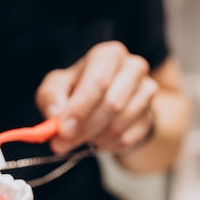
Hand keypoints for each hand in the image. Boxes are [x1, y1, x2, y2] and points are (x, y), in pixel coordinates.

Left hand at [36, 41, 157, 154]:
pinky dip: (105, 145)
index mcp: (109, 54)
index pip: (99, 81)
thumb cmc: (75, 90)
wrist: (100, 103)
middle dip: (84, 128)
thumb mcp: (55, 87)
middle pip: (112, 104)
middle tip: (62, 143)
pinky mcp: (149, 117)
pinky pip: (125, 139)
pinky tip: (97, 136)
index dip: (80, 108)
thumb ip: (51, 98)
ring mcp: (146, 93)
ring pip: (118, 125)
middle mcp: (133, 68)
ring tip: (81, 133)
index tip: (62, 130)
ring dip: (93, 137)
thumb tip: (55, 115)